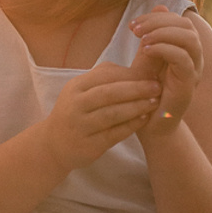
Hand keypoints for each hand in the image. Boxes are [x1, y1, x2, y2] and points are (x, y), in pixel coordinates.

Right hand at [42, 61, 161, 171]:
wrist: (54, 144)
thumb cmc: (76, 111)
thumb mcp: (82, 90)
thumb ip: (104, 77)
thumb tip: (134, 67)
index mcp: (75, 86)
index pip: (105, 75)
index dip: (130, 74)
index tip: (151, 74)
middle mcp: (75, 105)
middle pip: (109, 93)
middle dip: (136, 89)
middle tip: (157, 86)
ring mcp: (81, 126)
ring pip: (112, 114)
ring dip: (136, 107)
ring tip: (154, 102)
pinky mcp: (88, 145)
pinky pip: (113, 134)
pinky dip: (131, 125)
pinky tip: (144, 119)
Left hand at [128, 6, 203, 136]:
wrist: (149, 123)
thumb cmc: (146, 90)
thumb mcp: (147, 57)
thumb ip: (153, 34)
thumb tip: (158, 7)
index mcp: (186, 49)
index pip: (179, 21)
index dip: (157, 18)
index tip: (133, 24)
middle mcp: (195, 58)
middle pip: (186, 26)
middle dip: (158, 23)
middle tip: (134, 30)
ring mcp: (194, 70)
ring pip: (189, 39)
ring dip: (162, 34)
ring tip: (141, 40)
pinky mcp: (189, 83)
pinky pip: (183, 58)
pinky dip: (164, 49)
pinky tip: (146, 51)